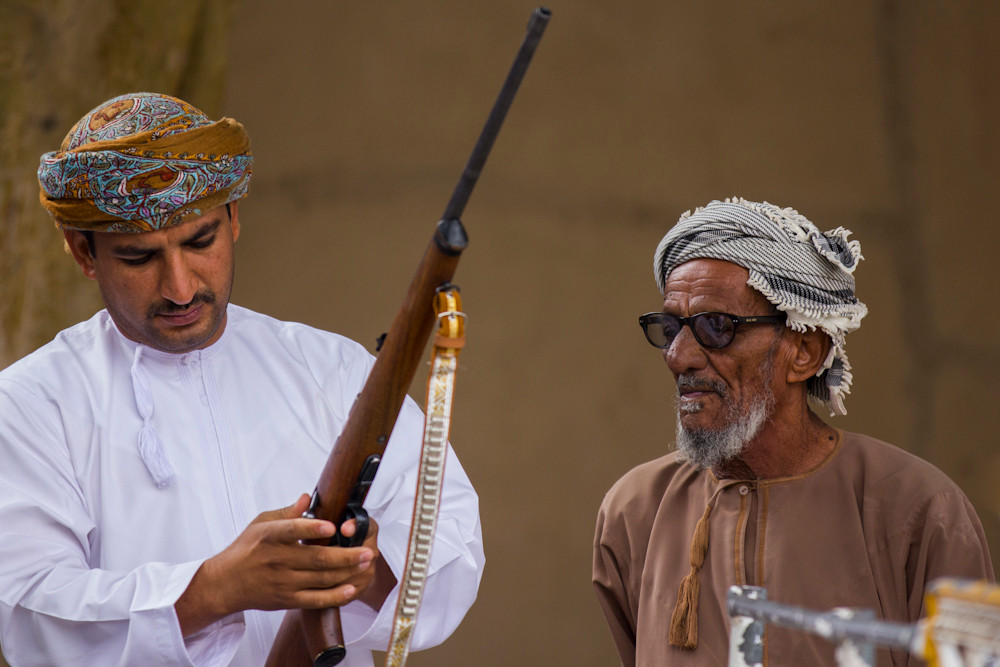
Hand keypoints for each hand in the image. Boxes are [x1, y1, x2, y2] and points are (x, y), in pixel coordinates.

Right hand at [175, 494, 381, 635]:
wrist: (225, 584)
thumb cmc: (246, 549)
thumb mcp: (260, 524)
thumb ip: (287, 513)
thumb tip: (307, 498)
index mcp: (269, 537)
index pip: (291, 531)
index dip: (311, 528)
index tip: (331, 525)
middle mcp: (277, 560)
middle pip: (315, 558)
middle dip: (345, 555)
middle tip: (367, 550)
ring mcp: (283, 582)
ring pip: (320, 579)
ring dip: (346, 572)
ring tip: (366, 563)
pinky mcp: (286, 599)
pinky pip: (314, 600)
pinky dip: (333, 596)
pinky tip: (350, 589)